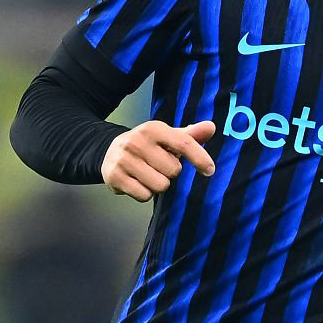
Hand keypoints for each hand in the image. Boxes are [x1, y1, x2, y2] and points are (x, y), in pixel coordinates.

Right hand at [100, 120, 214, 201]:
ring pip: (160, 186)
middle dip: (170, 172)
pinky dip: (145, 193)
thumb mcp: (168, 137)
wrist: (110, 151)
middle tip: (158, 166)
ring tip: (148, 174)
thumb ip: (191, 135)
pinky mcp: (115, 176)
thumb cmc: (149, 146)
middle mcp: (137, 141)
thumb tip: (211, 127)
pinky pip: (144, 195)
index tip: (210, 170)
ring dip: (158, 185)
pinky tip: (137, 181)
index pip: (183, 144)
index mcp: (154, 128)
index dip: (200, 158)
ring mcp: (125, 159)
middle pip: (174, 171)